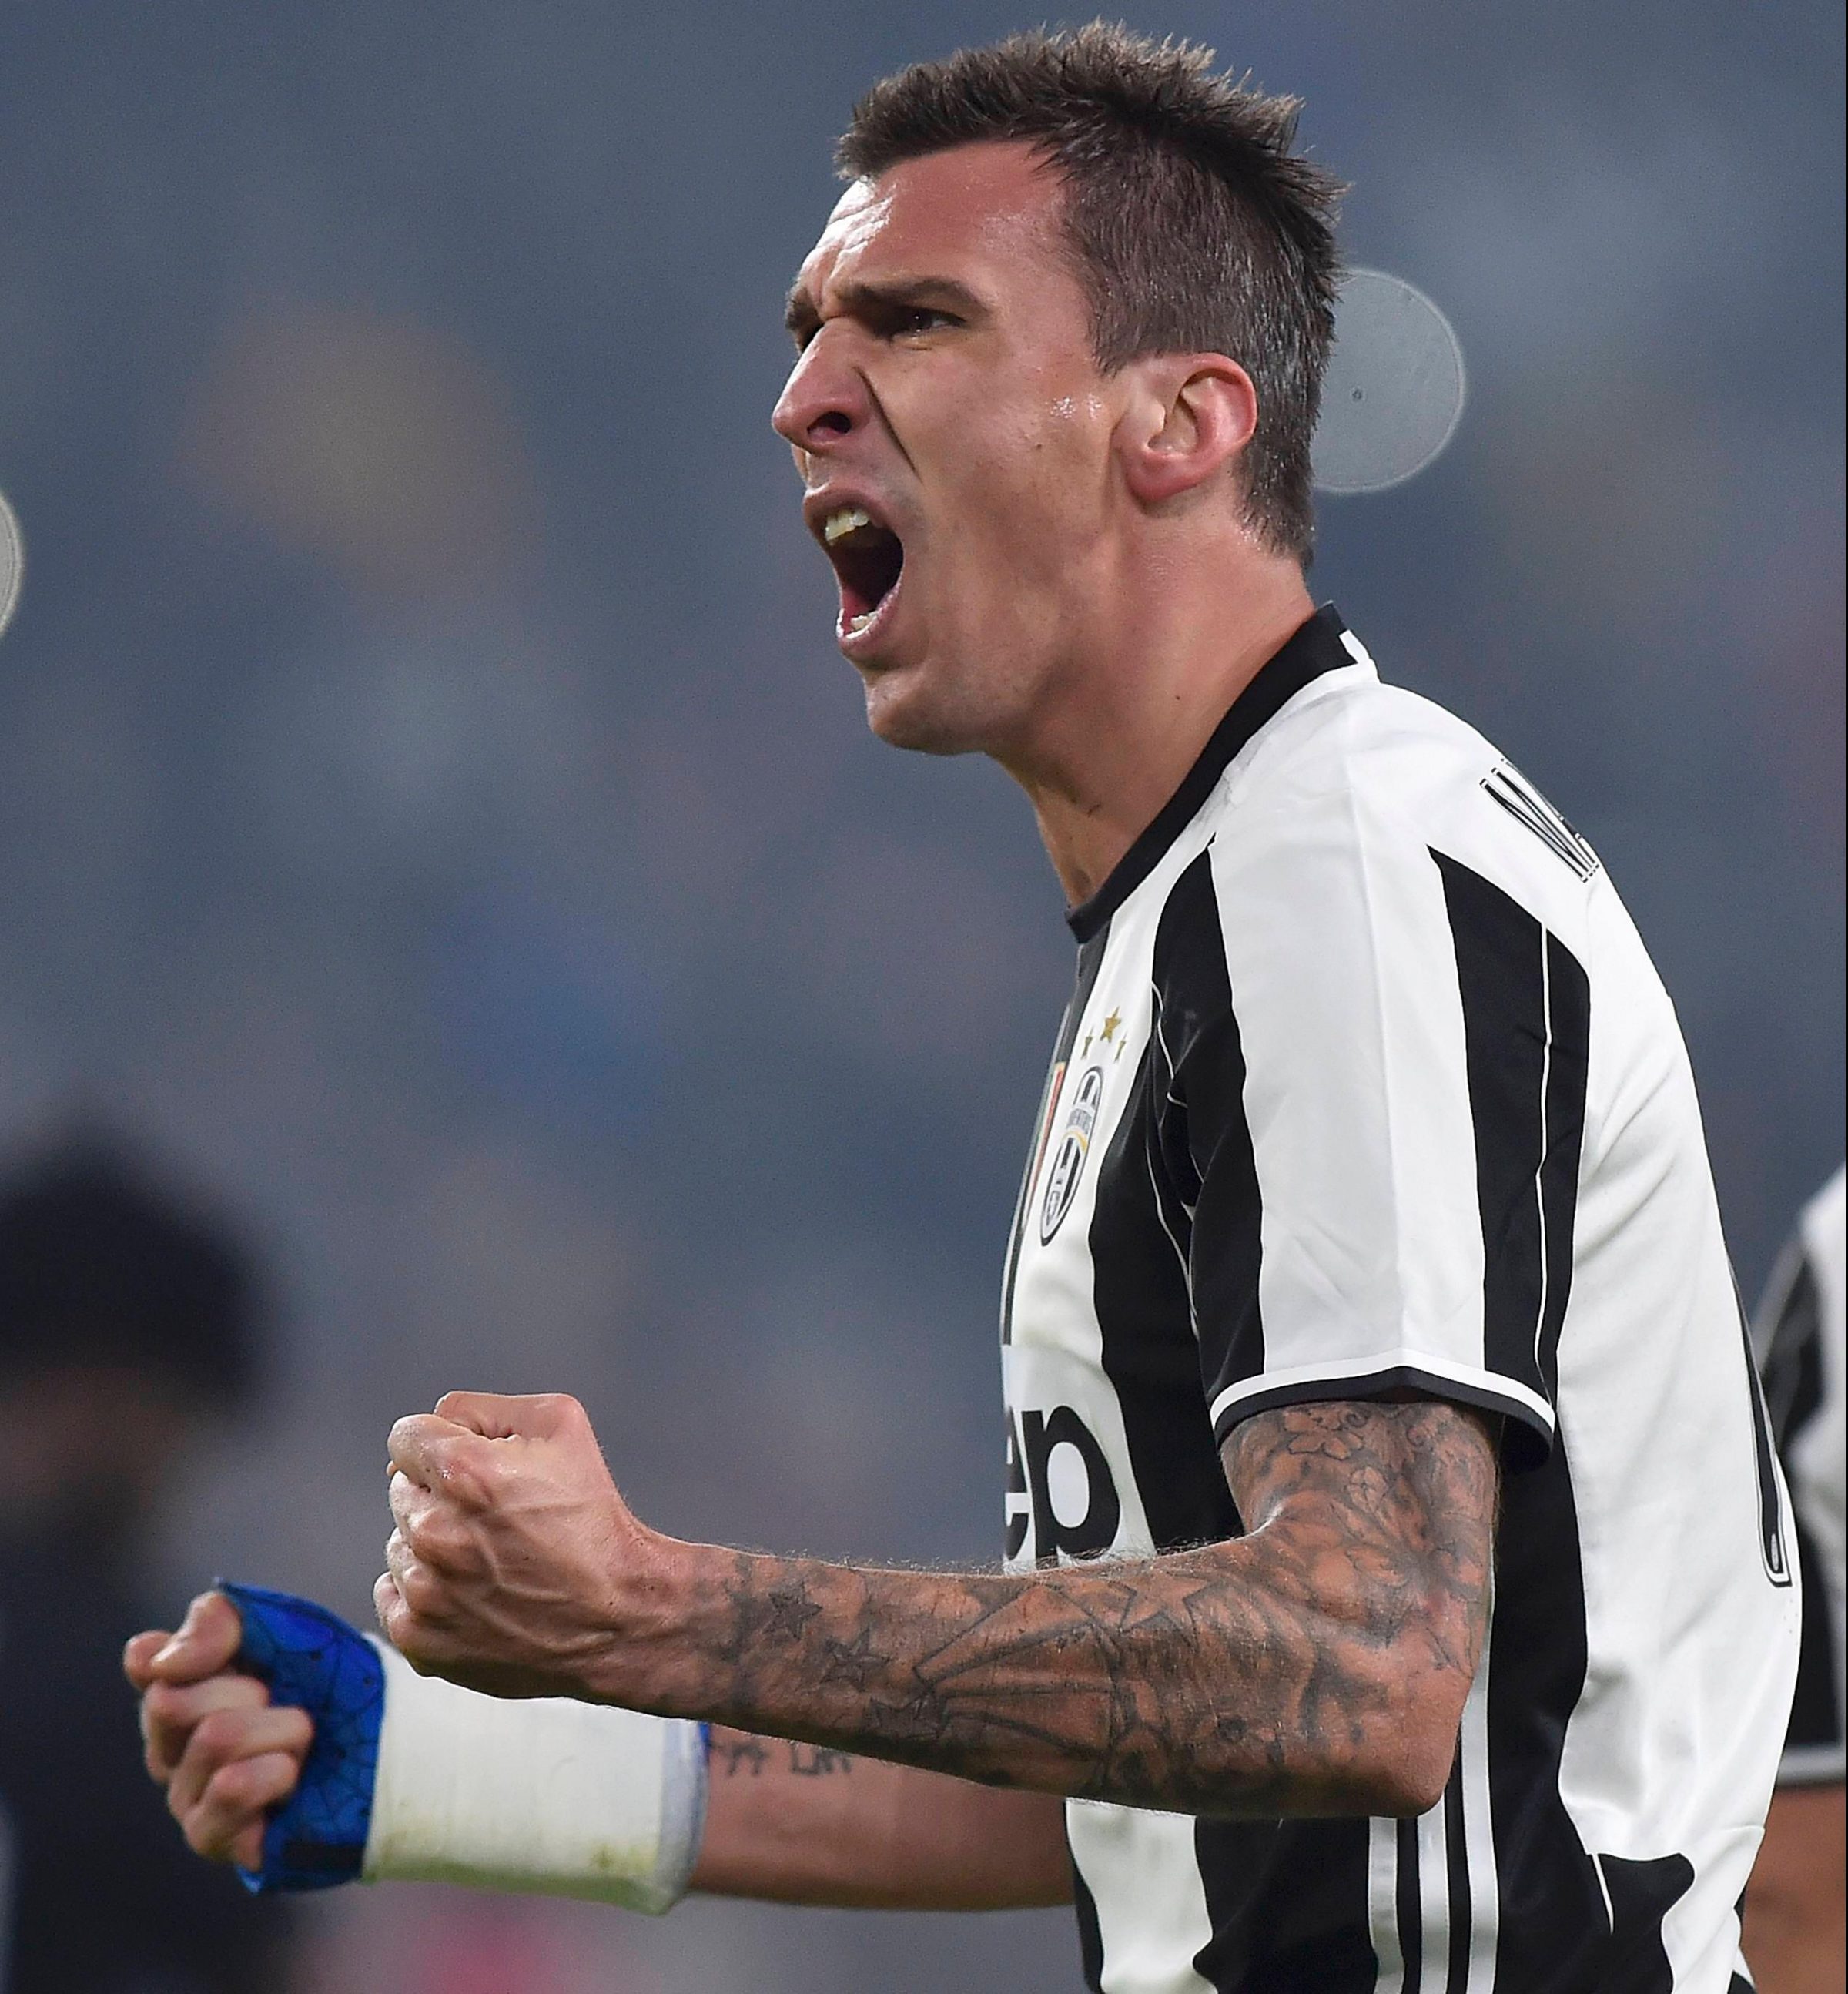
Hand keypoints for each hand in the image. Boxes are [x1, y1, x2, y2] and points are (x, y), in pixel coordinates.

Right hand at [123, 1591, 312, 1869]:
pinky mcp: (216, 1841)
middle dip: (251, 1691)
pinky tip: (293, 1777)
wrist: (389, 1743)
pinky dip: (278, 1770)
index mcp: (177, 1692)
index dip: (199, 1649)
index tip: (242, 1651)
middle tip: (288, 1705)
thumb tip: (156, 1663)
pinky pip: (231, 1790)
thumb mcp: (282, 1628)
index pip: (147, 1662)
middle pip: (171, 1702)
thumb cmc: (330, 1684)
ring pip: (214, 1739)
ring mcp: (188, 1799)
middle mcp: (168, 1749)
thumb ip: (217, 1622)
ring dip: (280, 1730)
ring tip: (301, 1742)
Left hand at [376, 1390, 673, 1701]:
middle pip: (403, 1491)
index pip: (405, 1438)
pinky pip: (392, 1596)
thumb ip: (483, 1408)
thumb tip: (436, 1425)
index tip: (469, 1467)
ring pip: (400, 1545)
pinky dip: (425, 1594)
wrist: (617, 1615)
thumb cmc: (593, 1519)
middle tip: (495, 1518)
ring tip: (490, 1559)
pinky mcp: (419, 1639)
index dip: (441, 1445)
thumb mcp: (561, 1425)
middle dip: (440, 1494)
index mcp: (463, 1473)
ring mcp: (423, 1592)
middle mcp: (435, 1532)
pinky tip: (472, 1593)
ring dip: (433, 1545)